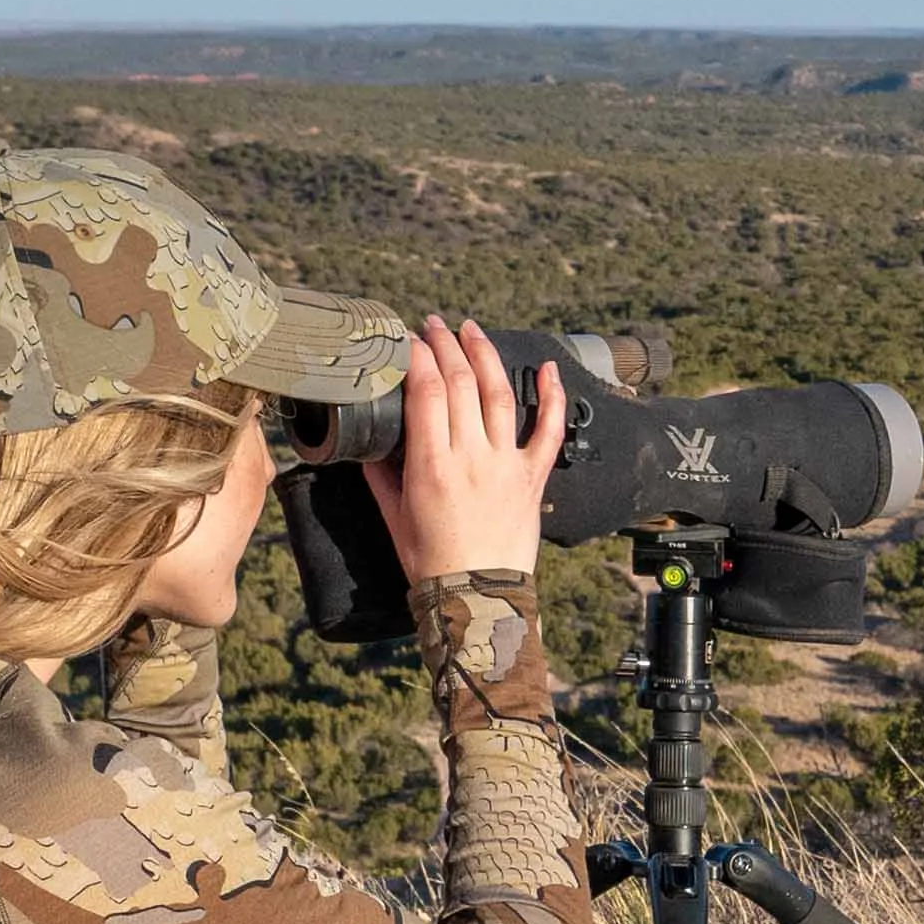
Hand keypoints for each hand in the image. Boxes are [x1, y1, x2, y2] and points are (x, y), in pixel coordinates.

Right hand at [364, 318, 563, 580]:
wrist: (477, 596)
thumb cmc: (431, 560)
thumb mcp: (394, 514)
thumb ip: (381, 472)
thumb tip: (371, 441)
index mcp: (432, 464)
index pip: (425, 390)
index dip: (417, 357)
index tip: (407, 341)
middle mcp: (472, 456)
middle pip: (460, 382)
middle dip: (445, 345)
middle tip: (433, 326)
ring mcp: (506, 464)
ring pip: (498, 394)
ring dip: (484, 355)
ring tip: (471, 331)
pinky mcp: (532, 477)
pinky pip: (550, 430)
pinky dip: (552, 396)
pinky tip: (547, 368)